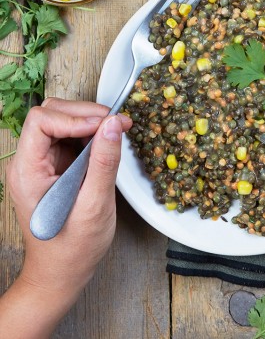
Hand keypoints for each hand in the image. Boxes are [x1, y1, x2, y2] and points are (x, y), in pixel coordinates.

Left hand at [0, 98, 131, 338]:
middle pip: (51, 115)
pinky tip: (108, 142)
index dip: (75, 118)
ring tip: (117, 130)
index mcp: (27, 172)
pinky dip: (92, 134)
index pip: (42, 122)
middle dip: (86, 113)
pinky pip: (72, 137)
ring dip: (91, 121)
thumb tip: (113, 124)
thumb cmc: (73, 248)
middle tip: (118, 123)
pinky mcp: (56, 167)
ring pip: (62, 121)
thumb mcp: (94, 205)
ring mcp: (42, 164)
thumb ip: (103, 162)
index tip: (106, 126)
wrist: (62, 271)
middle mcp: (30, 163)